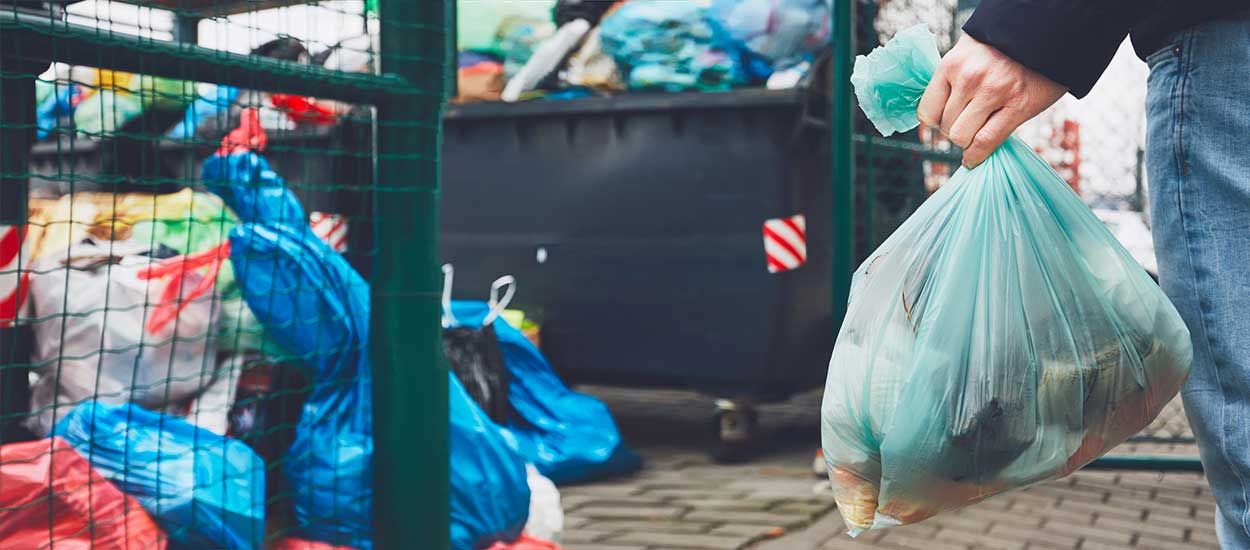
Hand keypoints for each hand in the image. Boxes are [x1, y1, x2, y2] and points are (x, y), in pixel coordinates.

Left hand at [917, 34, 1066, 167]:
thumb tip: (935, 114)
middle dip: (954, 130)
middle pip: (945, 127)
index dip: (934, 121)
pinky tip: (973, 158)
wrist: (1044, 33)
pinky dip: (976, 155)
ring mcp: (993, 92)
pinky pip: (986, 142)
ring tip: (976, 132)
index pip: (927, 111)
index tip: (942, 121)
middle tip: (967, 124)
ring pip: (962, 137)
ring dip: (966, 141)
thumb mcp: (967, 52)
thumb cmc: (1001, 47)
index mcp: (952, 64)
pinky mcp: (1017, 106)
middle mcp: (969, 78)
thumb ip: (951, 79)